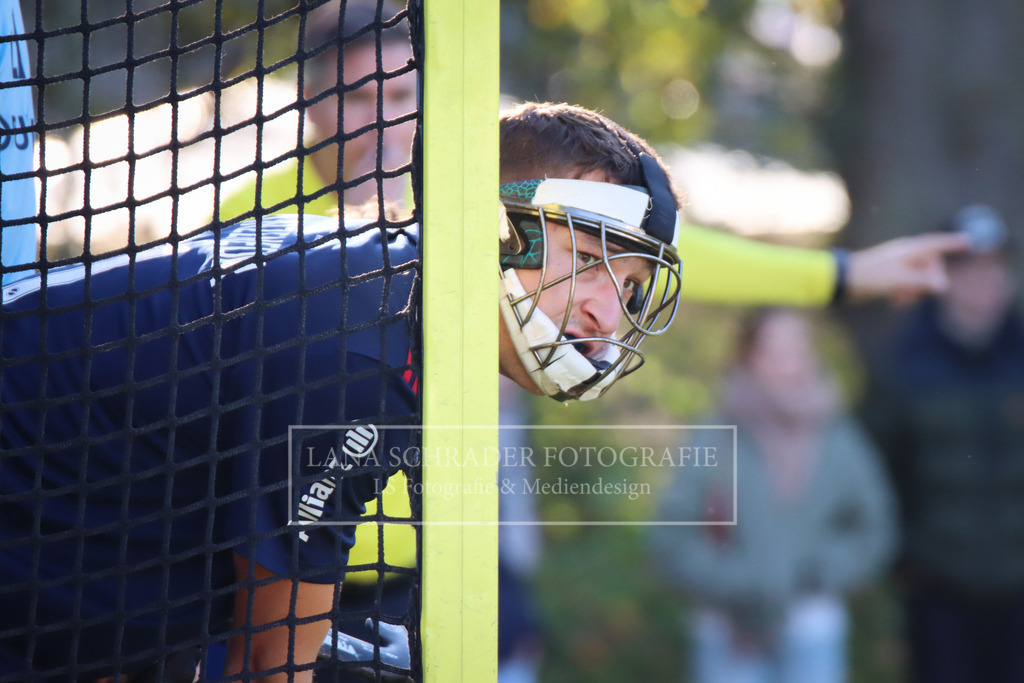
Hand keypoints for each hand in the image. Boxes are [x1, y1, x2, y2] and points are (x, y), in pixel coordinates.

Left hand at [847, 232, 970, 304]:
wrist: (842, 280)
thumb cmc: (870, 276)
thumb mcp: (900, 280)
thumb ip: (923, 282)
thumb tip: (943, 286)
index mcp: (910, 249)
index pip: (937, 244)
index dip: (953, 243)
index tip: (969, 240)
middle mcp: (905, 255)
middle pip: (931, 267)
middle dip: (927, 282)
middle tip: (912, 292)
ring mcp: (898, 265)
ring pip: (920, 279)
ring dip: (914, 291)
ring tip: (899, 298)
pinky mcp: (890, 277)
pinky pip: (907, 285)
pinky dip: (905, 294)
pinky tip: (894, 301)